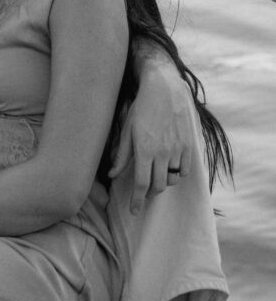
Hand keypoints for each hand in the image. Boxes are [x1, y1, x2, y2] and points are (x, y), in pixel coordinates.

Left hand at [109, 63, 194, 213]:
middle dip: (150, 194)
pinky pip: (186, 169)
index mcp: (144, 149)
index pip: (141, 184)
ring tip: (156, 177)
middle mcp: (162, 152)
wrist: (165, 89)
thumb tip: (112, 174)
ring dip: (163, 183)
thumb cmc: (141, 108)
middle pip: (158, 186)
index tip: (134, 210)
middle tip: (144, 193)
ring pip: (173, 179)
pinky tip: (170, 169)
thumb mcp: (127, 129)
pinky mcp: (188, 144)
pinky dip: (178, 174)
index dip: (137, 200)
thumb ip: (121, 154)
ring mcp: (177, 149)